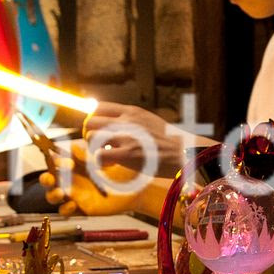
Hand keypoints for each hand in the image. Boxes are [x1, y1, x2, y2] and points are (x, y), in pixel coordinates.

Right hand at [39, 140, 149, 217]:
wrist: (136, 187)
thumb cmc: (121, 170)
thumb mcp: (104, 160)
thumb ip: (88, 155)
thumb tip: (73, 146)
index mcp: (75, 165)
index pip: (55, 162)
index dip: (54, 162)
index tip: (65, 162)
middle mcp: (72, 179)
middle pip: (49, 180)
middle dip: (45, 179)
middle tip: (51, 178)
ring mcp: (75, 194)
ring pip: (53, 196)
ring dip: (52, 194)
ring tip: (62, 193)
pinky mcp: (81, 208)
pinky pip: (65, 211)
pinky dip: (65, 208)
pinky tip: (73, 204)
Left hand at [81, 101, 206, 179]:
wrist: (183, 152)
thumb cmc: (168, 142)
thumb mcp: (149, 120)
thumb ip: (131, 120)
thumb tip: (116, 124)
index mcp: (131, 111)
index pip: (98, 107)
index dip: (93, 120)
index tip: (99, 131)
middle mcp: (125, 121)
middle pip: (90, 122)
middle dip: (91, 136)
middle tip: (100, 146)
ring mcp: (125, 137)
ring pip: (91, 138)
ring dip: (94, 149)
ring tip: (106, 156)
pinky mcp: (126, 154)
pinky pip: (99, 156)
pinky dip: (100, 163)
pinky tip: (111, 166)